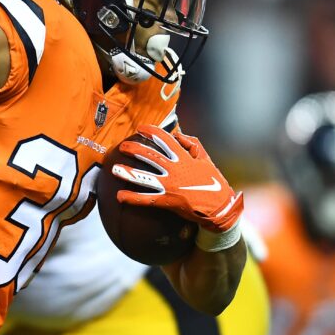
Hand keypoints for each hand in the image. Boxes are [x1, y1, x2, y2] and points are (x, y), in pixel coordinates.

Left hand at [111, 124, 242, 232]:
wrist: (220, 207)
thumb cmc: (214, 182)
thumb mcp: (206, 159)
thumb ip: (192, 144)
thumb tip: (178, 134)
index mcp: (184, 158)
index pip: (165, 140)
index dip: (151, 132)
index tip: (140, 128)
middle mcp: (175, 170)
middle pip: (150, 156)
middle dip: (134, 149)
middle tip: (122, 146)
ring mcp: (170, 185)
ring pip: (145, 177)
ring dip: (128, 173)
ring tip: (114, 169)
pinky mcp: (168, 200)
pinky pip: (146, 199)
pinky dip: (132, 198)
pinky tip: (119, 196)